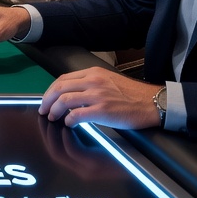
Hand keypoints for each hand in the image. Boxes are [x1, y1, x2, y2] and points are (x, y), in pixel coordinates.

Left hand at [40, 69, 161, 129]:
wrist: (152, 103)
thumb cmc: (132, 95)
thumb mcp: (109, 81)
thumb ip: (90, 84)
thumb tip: (72, 94)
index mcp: (93, 73)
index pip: (63, 78)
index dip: (51, 90)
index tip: (47, 99)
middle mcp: (93, 81)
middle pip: (59, 88)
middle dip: (47, 100)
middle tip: (44, 110)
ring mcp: (97, 95)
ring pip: (64, 100)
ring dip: (54, 111)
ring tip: (53, 118)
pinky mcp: (102, 110)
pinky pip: (76, 115)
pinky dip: (68, 121)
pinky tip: (69, 124)